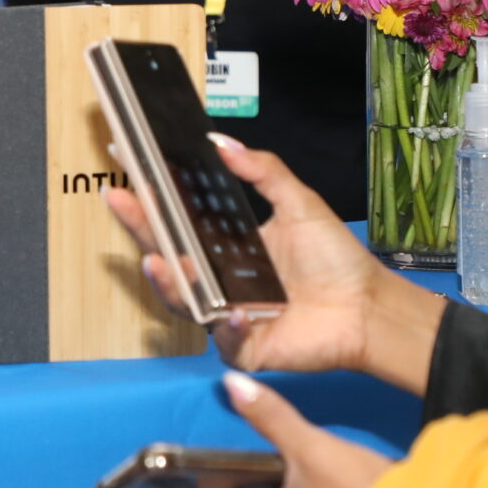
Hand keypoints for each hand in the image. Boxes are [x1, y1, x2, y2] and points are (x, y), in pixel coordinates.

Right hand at [105, 134, 439, 392]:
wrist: (366, 306)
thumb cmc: (335, 259)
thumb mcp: (299, 203)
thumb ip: (263, 170)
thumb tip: (222, 141)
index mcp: (226, 244)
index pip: (179, 219)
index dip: (151, 195)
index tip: (127, 163)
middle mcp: (219, 278)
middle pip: (168, 254)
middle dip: (141, 228)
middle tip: (120, 200)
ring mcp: (226, 313)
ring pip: (183, 301)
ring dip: (167, 281)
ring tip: (156, 260)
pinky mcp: (244, 346)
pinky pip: (223, 338)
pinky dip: (226, 326)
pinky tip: (232, 311)